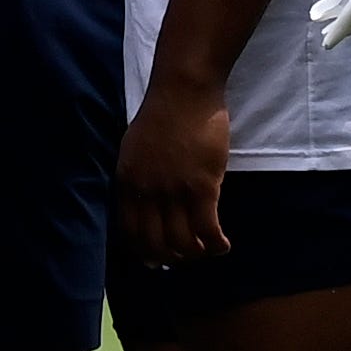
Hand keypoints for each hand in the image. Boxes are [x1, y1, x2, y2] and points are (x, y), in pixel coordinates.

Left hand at [114, 82, 230, 266]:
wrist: (183, 91)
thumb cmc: (162, 115)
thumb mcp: (134, 149)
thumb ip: (139, 177)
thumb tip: (146, 202)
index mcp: (127, 182)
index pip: (129, 231)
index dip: (143, 251)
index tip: (156, 260)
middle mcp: (146, 192)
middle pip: (155, 243)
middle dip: (171, 257)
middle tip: (186, 256)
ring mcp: (173, 191)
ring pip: (182, 242)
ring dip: (196, 253)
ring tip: (206, 249)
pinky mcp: (201, 186)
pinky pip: (207, 229)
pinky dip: (216, 245)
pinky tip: (223, 245)